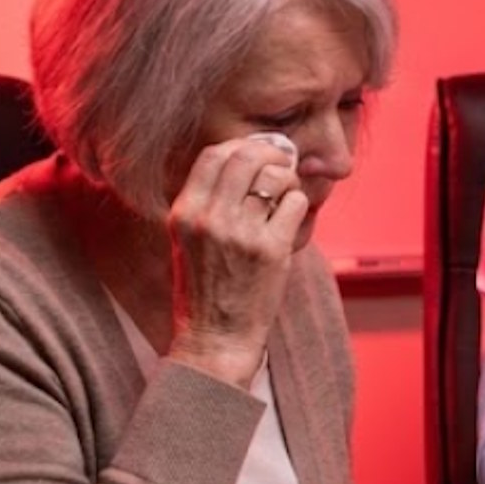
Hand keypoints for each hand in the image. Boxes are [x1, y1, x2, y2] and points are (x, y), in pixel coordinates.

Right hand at [167, 137, 307, 387]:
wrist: (215, 336)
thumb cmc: (205, 288)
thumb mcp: (188, 239)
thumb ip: (208, 202)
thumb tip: (243, 160)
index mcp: (184, 212)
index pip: (213, 155)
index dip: (242, 147)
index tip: (258, 154)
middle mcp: (209, 218)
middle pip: (245, 156)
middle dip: (270, 154)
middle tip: (282, 166)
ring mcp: (241, 233)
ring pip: (275, 176)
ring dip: (289, 180)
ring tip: (287, 196)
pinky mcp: (271, 249)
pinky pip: (296, 203)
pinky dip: (300, 205)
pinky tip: (291, 220)